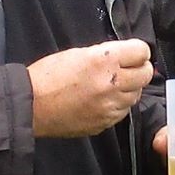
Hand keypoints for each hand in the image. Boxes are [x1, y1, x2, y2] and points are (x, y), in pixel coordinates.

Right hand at [28, 37, 153, 137]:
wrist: (30, 105)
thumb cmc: (47, 76)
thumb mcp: (78, 53)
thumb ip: (106, 55)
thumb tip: (126, 58)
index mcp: (104, 60)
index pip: (141, 51)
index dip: (138, 51)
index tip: (133, 54)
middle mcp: (111, 84)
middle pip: (145, 74)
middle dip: (138, 69)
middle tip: (127, 69)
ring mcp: (109, 106)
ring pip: (136, 95)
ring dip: (128, 89)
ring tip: (110, 86)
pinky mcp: (104, 123)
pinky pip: (122, 112)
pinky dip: (117, 105)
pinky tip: (101, 100)